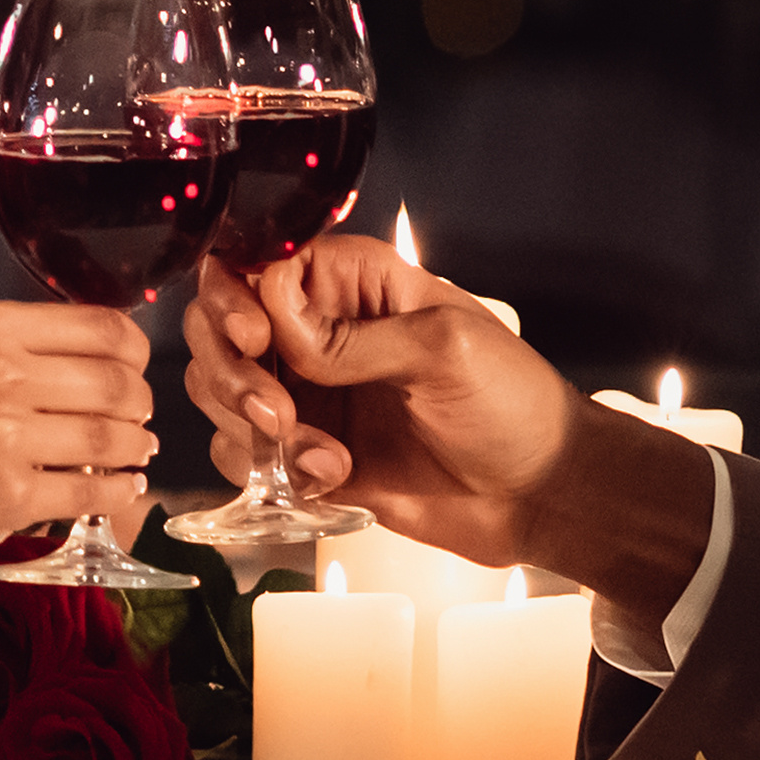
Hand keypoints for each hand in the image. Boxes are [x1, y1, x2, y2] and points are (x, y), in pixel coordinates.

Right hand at [0, 298, 158, 576]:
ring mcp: (7, 436)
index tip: (135, 370)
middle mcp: (2, 374)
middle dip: (140, 405)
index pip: (105, 328)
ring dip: (134, 449)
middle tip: (138, 419)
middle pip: (119, 383)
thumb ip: (13, 352)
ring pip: (113, 437)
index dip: (136, 354)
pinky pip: (93, 490)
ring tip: (134, 454)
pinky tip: (119, 489)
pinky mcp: (8, 496)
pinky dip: (118, 491)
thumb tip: (96, 362)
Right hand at [182, 231, 572, 566]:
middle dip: (230, 372)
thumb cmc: (514, 403)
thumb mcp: (445, 349)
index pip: (259, 263)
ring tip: (321, 455)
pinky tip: (331, 478)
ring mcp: (311, 395)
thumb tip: (273, 312)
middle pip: (219, 329)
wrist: (541, 495)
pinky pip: (245, 457)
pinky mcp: (307, 455)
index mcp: (355, 283)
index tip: (254, 340)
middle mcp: (320, 331)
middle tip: (274, 412)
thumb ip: (354, 336)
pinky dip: (270, 472)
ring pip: (222, 396)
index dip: (236, 298)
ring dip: (251, 430)